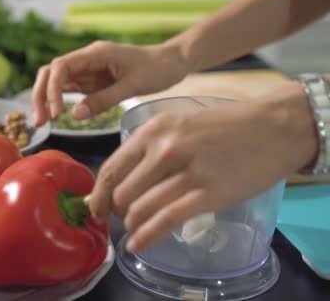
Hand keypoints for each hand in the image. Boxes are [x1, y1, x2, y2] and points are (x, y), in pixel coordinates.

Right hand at [31, 41, 187, 126]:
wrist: (172, 62)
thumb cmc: (157, 69)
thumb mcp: (132, 86)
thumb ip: (103, 100)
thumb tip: (75, 115)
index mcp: (96, 53)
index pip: (61, 67)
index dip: (53, 89)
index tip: (57, 112)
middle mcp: (87, 59)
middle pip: (51, 72)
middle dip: (41, 95)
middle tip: (40, 121)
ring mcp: (87, 70)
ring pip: (56, 81)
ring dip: (46, 99)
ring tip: (43, 122)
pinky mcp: (91, 80)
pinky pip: (68, 89)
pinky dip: (59, 101)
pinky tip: (55, 116)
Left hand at [88, 82, 317, 252]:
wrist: (273, 127)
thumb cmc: (224, 127)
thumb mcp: (178, 125)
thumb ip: (150, 148)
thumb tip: (123, 180)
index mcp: (152, 130)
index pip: (111, 168)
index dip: (99, 195)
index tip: (96, 210)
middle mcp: (164, 149)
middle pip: (122, 193)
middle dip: (118, 212)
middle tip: (124, 218)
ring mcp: (186, 172)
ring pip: (140, 209)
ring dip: (132, 225)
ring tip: (135, 229)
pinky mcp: (208, 194)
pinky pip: (165, 221)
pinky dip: (147, 237)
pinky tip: (138, 245)